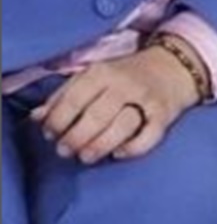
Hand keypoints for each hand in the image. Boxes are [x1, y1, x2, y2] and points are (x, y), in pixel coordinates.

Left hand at [30, 45, 201, 164]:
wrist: (173, 66)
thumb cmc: (124, 77)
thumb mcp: (93, 77)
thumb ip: (65, 96)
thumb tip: (36, 117)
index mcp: (103, 71)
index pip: (74, 98)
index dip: (56, 121)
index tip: (49, 134)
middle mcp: (125, 83)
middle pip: (96, 115)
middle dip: (75, 138)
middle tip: (64, 151)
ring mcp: (147, 98)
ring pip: (121, 126)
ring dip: (99, 146)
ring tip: (86, 156)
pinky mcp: (165, 115)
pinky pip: (149, 136)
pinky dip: (133, 148)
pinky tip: (120, 153)